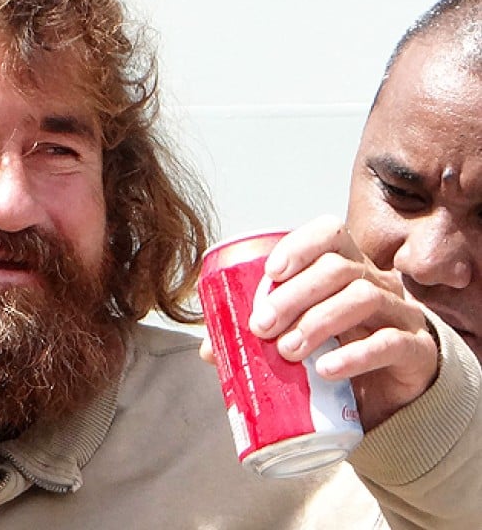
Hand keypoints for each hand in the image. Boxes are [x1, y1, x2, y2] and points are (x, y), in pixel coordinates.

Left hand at [242, 215, 437, 429]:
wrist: (392, 393)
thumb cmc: (337, 350)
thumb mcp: (299, 335)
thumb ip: (260, 335)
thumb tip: (209, 348)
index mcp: (347, 267)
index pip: (331, 233)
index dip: (300, 245)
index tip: (271, 271)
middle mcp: (377, 281)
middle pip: (339, 269)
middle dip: (294, 295)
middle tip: (261, 327)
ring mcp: (401, 313)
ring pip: (363, 298)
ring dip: (318, 322)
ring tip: (288, 351)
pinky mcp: (417, 349)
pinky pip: (390, 343)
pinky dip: (355, 355)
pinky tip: (326, 369)